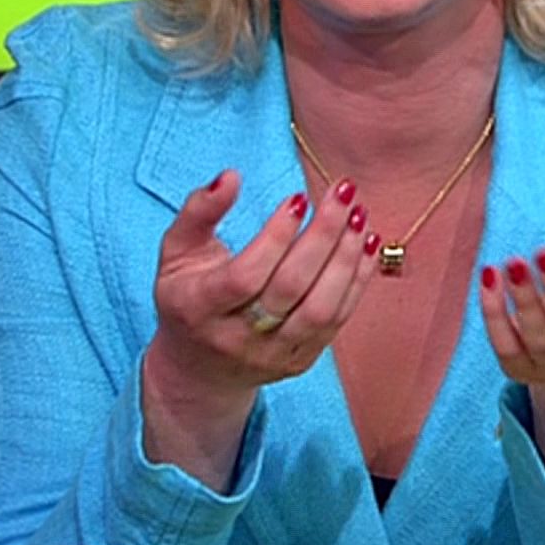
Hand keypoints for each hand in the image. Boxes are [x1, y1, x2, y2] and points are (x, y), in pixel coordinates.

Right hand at [147, 170, 380, 398]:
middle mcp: (235, 338)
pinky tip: (366, 244)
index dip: (275, 238)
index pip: (245, 276)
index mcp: (198, 307)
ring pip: (320, 310)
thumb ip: (199, 211)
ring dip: (346, 259)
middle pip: (289, 289)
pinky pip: (336, 322)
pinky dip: (357, 281)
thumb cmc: (187, 295)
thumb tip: (231, 176)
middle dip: (323, 236)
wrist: (197, 368)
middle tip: (344, 192)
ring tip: (359, 216)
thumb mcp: (177, 251)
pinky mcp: (299, 361)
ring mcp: (271, 355)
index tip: (299, 198)